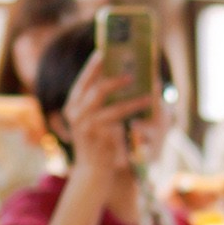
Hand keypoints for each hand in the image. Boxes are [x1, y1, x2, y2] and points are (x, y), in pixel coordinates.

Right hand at [59, 51, 152, 177]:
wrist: (92, 172)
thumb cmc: (96, 143)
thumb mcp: (91, 120)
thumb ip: (97, 103)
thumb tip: (119, 78)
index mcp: (72, 107)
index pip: (82, 82)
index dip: (93, 67)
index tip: (104, 52)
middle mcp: (77, 116)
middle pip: (97, 91)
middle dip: (116, 80)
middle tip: (133, 74)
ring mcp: (88, 130)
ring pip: (114, 109)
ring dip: (134, 101)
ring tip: (150, 95)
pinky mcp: (101, 142)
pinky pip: (122, 127)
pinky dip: (135, 121)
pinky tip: (147, 115)